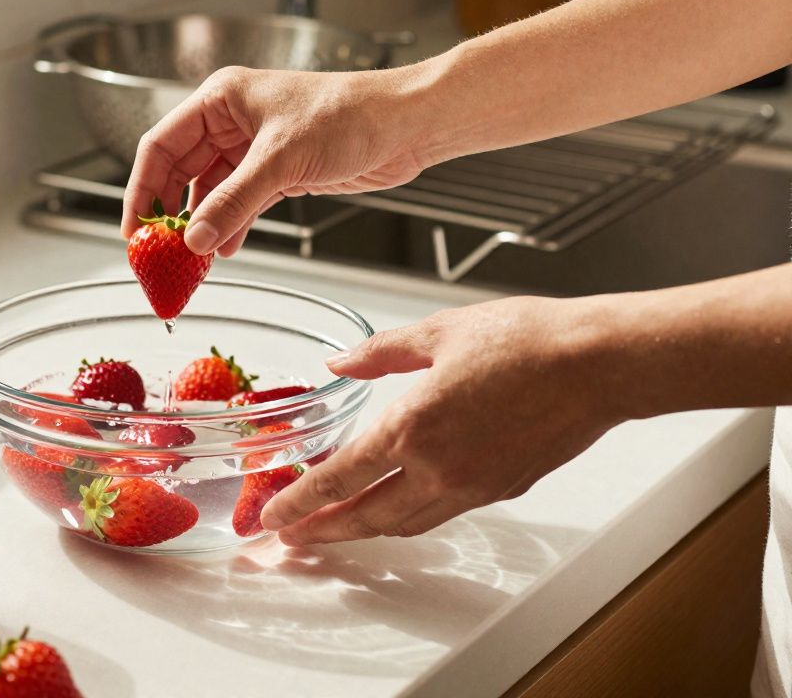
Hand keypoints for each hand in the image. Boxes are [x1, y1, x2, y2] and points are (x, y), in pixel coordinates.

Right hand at [120, 66, 430, 256]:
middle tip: (157, 253)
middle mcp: (231, 122)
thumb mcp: (282, 160)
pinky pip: (238, 204)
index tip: (134, 229)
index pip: (160, 146)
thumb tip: (195, 239)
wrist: (406, 125)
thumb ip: (233, 202)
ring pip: (209, 192)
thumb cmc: (351, 115)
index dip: (141, 189)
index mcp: (220, 99)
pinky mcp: (277, 172)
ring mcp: (253, 149)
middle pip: (179, 172)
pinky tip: (223, 250)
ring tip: (191, 261)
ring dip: (201, 226)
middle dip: (169, 214)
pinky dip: (229, 228)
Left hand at [260, 295, 627, 544]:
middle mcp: (438, 469)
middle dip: (323, 532)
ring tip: (336, 526)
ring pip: (404, 523)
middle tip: (292, 539)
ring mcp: (472, 487)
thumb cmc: (526, 340)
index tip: (272, 520)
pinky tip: (398, 501)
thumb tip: (340, 363)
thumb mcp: (437, 331)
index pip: (338, 480)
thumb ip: (379, 353)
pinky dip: (409, 514)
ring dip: (365, 529)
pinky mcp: (501, 489)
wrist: (597, 363)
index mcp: (411, 428)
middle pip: (365, 518)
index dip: (298, 504)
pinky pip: (441, 512)